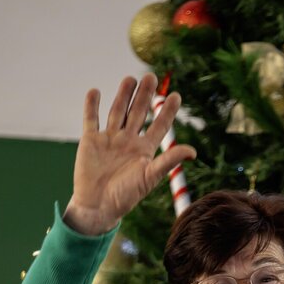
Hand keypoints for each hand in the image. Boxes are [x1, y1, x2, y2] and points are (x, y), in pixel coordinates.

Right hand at [65, 74, 196, 234]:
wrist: (98, 207)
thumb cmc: (126, 196)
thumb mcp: (150, 178)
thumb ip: (169, 161)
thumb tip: (193, 151)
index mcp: (144, 149)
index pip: (159, 125)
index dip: (167, 111)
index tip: (176, 96)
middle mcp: (128, 141)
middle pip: (138, 113)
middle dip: (144, 96)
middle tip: (151, 76)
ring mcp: (109, 139)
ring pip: (117, 111)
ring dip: (123, 96)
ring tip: (130, 79)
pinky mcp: (90, 141)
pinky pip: (91, 119)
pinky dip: (92, 106)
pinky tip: (95, 92)